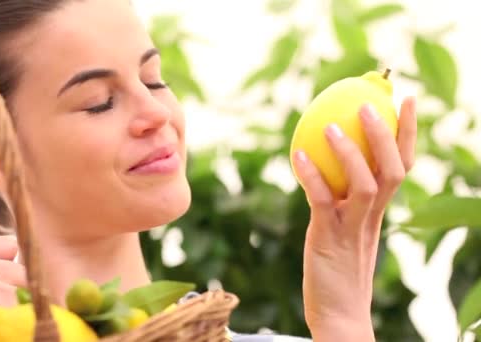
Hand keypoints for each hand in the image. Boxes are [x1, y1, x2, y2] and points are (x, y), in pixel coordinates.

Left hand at [291, 97, 416, 340]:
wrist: (337, 314)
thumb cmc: (338, 269)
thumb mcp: (344, 229)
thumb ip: (342, 202)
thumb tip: (323, 167)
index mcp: (377, 211)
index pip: (401, 166)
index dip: (406, 133)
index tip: (403, 102)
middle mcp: (370, 216)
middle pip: (392, 170)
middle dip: (386, 135)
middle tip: (370, 104)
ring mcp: (351, 227)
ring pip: (364, 184)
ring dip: (349, 153)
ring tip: (330, 127)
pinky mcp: (327, 237)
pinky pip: (321, 201)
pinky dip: (311, 176)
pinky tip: (296, 155)